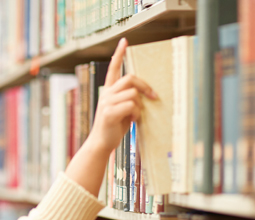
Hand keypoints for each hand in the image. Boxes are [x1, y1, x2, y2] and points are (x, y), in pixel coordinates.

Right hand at [87, 37, 156, 155]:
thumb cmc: (113, 128)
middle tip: (153, 96)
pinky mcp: (110, 113)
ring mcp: (107, 103)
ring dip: (140, 105)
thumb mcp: (121, 110)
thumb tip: (145, 94)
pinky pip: (131, 105)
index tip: (124, 41)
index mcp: (108, 91)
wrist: (101, 144)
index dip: (119, 54)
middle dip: (145, 86)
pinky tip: (132, 120)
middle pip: (130, 78)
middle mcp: (106, 94)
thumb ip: (128, 99)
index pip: (113, 68)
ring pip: (132, 93)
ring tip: (135, 116)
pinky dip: (136, 114)